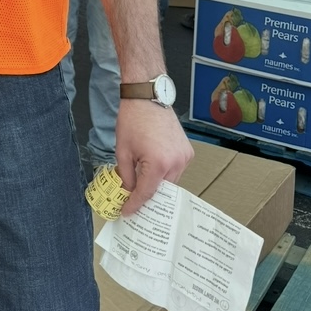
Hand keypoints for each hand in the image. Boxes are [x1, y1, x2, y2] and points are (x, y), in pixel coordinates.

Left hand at [114, 101, 193, 215]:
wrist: (147, 98)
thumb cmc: (132, 120)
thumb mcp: (122, 151)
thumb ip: (126, 175)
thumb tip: (128, 191)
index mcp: (158, 163)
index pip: (147, 193)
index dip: (135, 204)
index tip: (127, 213)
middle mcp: (176, 162)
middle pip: (162, 190)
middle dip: (148, 197)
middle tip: (134, 204)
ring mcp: (185, 157)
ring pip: (171, 182)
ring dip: (158, 185)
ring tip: (142, 188)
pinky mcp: (188, 151)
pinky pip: (177, 170)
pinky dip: (166, 173)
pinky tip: (153, 172)